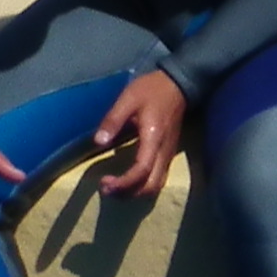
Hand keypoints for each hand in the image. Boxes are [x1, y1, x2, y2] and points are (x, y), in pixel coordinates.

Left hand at [94, 67, 188, 199]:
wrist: (178, 84)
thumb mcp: (127, 99)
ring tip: (113, 188)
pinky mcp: (168, 153)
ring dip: (135, 192)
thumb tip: (98, 141)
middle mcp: (164, 152)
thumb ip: (113, 120)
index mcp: (154, 138)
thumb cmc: (151, 90)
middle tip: (106, 190)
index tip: (105, 184)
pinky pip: (158, 178)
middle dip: (129, 193)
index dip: (124, 182)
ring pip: (156, 185)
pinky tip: (127, 181)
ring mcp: (168, 154)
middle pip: (151, 185)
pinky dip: (142, 185)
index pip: (142, 170)